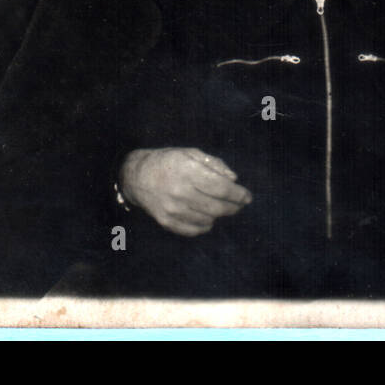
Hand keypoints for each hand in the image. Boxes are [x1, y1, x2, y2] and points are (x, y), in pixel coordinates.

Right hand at [119, 148, 252, 235]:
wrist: (137, 176)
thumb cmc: (168, 161)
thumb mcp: (191, 154)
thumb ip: (214, 164)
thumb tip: (233, 180)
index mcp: (188, 171)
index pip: (221, 188)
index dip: (238, 194)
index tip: (247, 197)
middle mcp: (180, 192)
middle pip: (217, 208)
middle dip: (233, 208)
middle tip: (239, 205)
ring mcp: (173, 210)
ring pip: (208, 220)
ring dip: (219, 215)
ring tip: (219, 207)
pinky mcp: (166, 222)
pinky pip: (194, 230)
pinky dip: (205, 225)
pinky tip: (205, 216)